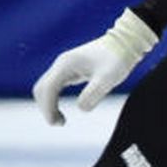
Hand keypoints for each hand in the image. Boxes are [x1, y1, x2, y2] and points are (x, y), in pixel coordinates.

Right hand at [32, 8, 158, 125]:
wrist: (125, 43)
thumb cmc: (117, 59)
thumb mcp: (108, 78)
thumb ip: (94, 93)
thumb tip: (81, 109)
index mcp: (66, 64)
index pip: (48, 88)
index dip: (48, 107)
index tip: (56, 123)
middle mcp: (61, 64)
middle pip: (42, 88)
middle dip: (46, 107)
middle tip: (60, 123)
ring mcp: (64, 67)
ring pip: (46, 88)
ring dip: (48, 105)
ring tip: (61, 121)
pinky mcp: (70, 70)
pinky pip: (54, 87)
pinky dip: (53, 100)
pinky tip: (62, 110)